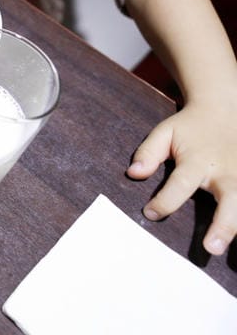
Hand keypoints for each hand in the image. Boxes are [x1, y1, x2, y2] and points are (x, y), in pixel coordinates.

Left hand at [127, 97, 236, 254]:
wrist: (223, 107)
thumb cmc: (189, 126)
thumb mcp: (165, 133)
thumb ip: (148, 152)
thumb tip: (133, 173)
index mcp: (199, 160)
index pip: (180, 184)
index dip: (165, 201)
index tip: (150, 213)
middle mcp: (227, 171)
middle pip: (229, 200)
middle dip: (222, 225)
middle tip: (212, 248)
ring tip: (232, 253)